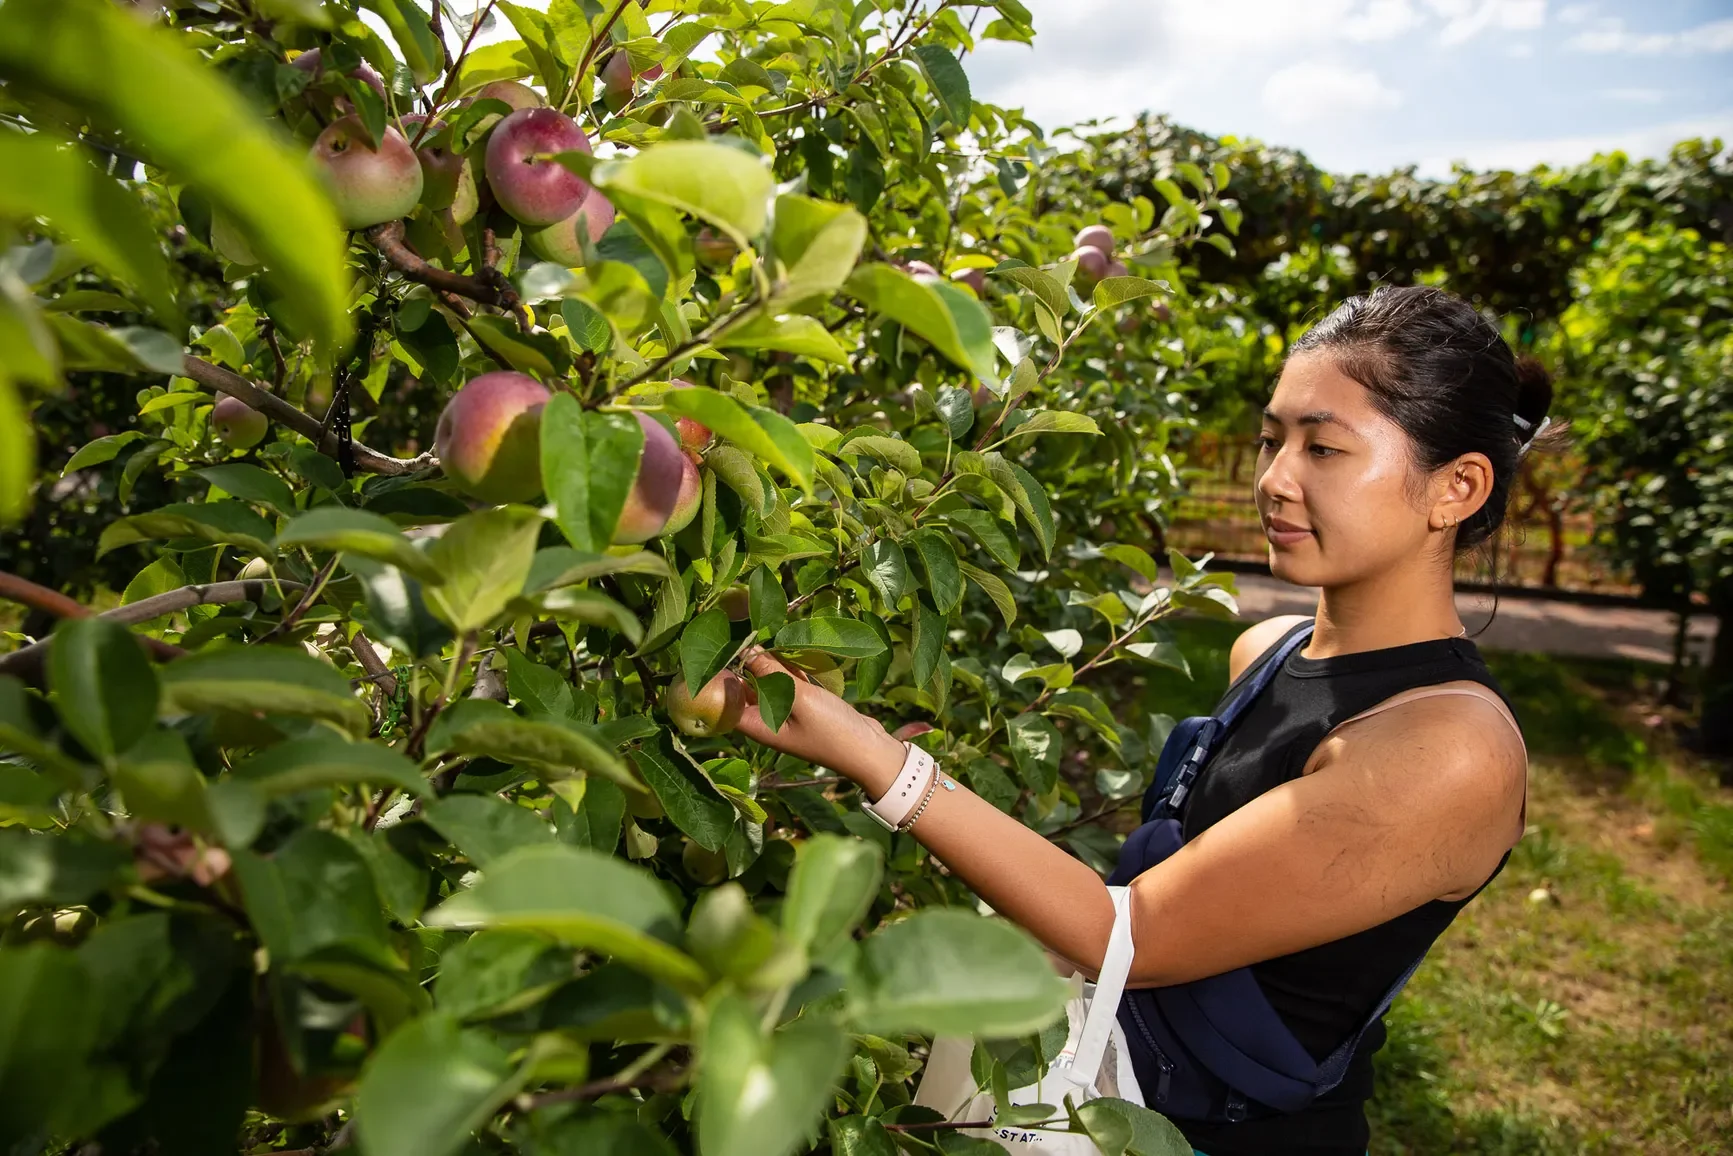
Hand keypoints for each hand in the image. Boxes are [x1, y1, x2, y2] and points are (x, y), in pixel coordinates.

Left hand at [720, 648, 907, 790]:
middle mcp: (769, 719)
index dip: (720, 679)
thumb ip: (772, 674)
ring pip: (770, 682)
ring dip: (769, 661)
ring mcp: (788, 712)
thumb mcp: (799, 698)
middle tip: (743, 632)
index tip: (718, 651)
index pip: (727, 703)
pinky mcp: (807, 704)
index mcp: (759, 726)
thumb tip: (747, 650)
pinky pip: (791, 682)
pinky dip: (789, 666)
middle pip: (748, 689)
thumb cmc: (831, 731)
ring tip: (763, 631)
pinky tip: (787, 644)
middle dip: (745, 663)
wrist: (870, 751)